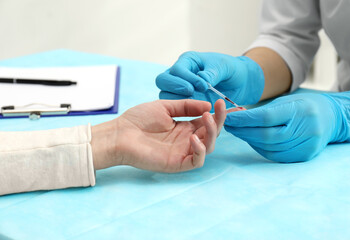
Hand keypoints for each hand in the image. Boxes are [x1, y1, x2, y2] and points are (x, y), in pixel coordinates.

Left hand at [91, 99, 225, 172]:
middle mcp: (187, 140)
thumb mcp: (165, 107)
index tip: (223, 102)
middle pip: (211, 133)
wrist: (120, 134)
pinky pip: (196, 160)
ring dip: (212, 132)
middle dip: (219, 120)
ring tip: (207, 118)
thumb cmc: (138, 120)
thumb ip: (187, 106)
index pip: (207, 121)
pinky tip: (193, 138)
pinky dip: (200, 150)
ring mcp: (183, 152)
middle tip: (220, 107)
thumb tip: (208, 106)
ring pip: (208, 146)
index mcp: (185, 127)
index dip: (218, 113)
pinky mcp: (177, 163)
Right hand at [156, 51, 264, 106]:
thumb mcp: (224, 67)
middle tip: (191, 92)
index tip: (202, 85)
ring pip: (166, 95)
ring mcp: (181, 89)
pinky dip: (184, 111)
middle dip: (175, 87)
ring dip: (177, 100)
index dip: (186, 77)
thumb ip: (213, 72)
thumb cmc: (231, 69)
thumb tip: (201, 78)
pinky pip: (176, 107)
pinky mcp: (186, 102)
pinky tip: (198, 111)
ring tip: (195, 103)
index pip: (177, 69)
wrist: (239, 82)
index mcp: (188, 61)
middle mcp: (180, 75)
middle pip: (163, 80)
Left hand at [224, 91, 349, 162]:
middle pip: (266, 135)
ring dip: (249, 140)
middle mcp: (306, 129)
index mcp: (300, 110)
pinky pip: (275, 155)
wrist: (331, 118)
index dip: (244, 119)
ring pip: (269, 147)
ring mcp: (307, 145)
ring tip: (239, 132)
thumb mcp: (286, 101)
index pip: (266, 117)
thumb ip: (264, 111)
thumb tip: (236, 118)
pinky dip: (260, 148)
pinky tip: (253, 141)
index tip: (229, 117)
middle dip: (243, 132)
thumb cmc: (303, 106)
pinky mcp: (304, 156)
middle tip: (229, 126)